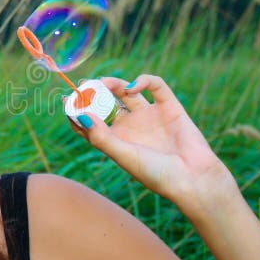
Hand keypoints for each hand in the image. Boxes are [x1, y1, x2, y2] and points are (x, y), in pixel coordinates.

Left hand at [65, 74, 241, 221]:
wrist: (194, 178)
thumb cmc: (157, 174)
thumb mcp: (124, 156)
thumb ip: (101, 137)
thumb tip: (80, 116)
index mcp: (117, 140)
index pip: (91, 122)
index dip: (77, 111)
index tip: (65, 101)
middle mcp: (131, 126)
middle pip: (106, 103)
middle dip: (93, 94)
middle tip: (83, 85)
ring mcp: (149, 115)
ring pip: (126, 91)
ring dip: (113, 83)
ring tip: (104, 83)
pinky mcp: (169, 106)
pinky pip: (155, 86)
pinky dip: (143, 80)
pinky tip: (132, 87)